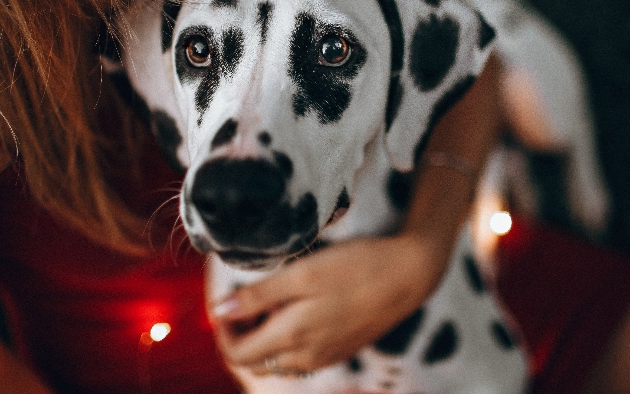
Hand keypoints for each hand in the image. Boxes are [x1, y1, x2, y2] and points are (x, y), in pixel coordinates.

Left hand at [210, 231, 447, 375]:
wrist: (409, 275)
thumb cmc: (356, 267)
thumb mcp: (303, 273)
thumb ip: (259, 295)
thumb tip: (221, 311)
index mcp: (292, 338)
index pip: (237, 355)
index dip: (222, 332)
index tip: (226, 301)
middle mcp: (306, 358)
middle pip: (254, 361)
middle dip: (241, 334)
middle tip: (247, 297)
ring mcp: (325, 357)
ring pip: (277, 361)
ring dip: (264, 337)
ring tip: (272, 299)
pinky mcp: (339, 351)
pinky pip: (300, 356)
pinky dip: (287, 339)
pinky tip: (298, 307)